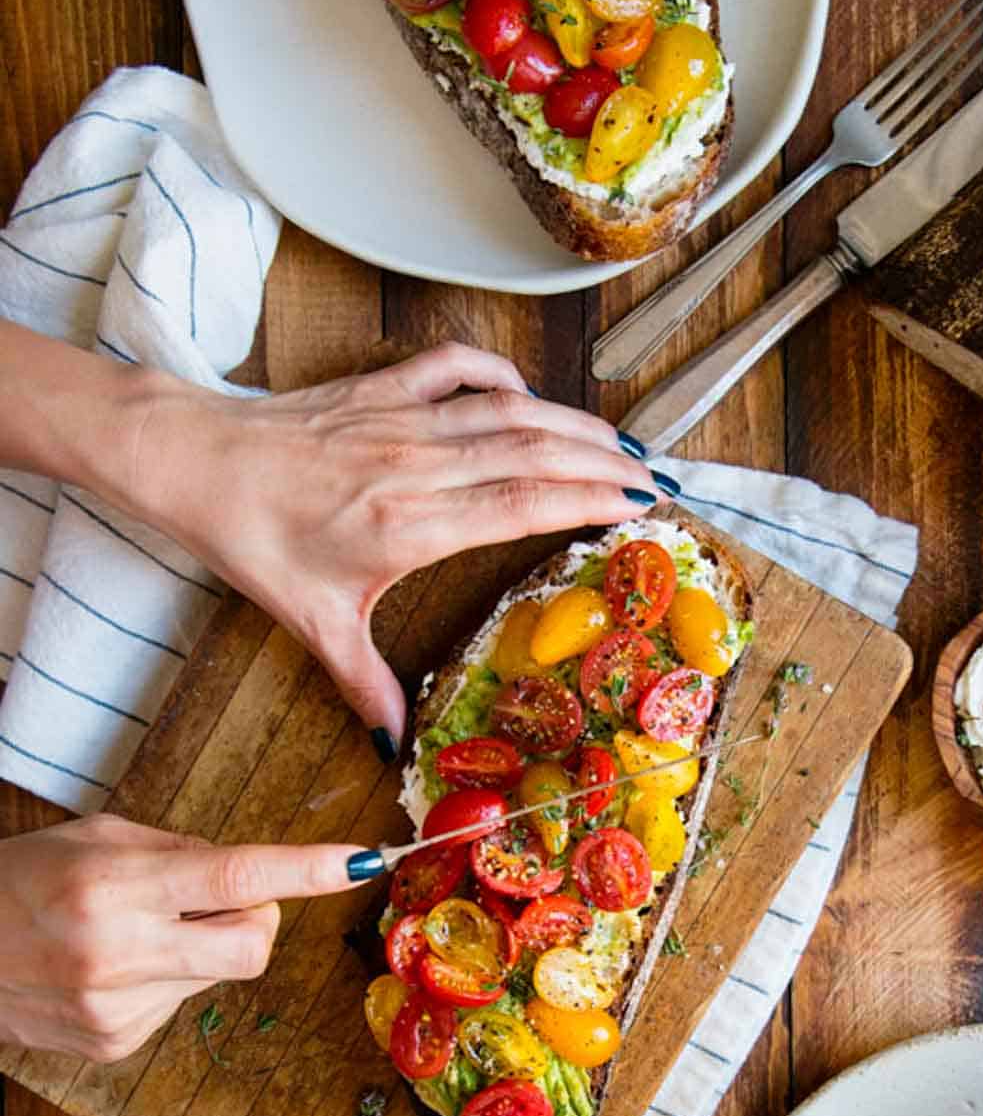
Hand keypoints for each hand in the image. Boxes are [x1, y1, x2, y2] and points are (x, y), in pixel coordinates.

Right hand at [0, 816, 359, 1059]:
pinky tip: (111, 968)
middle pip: (252, 946)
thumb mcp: (97, 839)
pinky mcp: (113, 1043)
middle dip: (257, 920)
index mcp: (115, 885)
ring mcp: (117, 1007)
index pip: (235, 877)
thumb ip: (180, 854)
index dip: (305, 870)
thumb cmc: (23, 880)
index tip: (357, 862)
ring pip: (218, 976)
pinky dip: (164, 981)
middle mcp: (120, 951)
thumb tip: (253, 878)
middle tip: (217, 901)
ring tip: (130, 933)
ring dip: (197, 949)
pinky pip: (180, 1005)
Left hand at [118, 344, 667, 745]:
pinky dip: (501, 374)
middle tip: (652, 478)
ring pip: (509, 408)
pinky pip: (457, 368)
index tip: (638, 506)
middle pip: (535, 450)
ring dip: (571, 420)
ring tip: (618, 441)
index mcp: (411, 523)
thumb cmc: (255, 540)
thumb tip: (394, 747)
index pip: (525, 503)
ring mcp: (402, 419)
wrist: (196, 463)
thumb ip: (365, 683)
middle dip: (603, 460)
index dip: (590, 498)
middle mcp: (419, 464)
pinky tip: (526, 394)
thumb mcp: (314, 622)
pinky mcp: (381, 388)